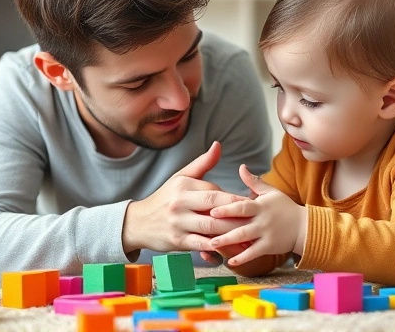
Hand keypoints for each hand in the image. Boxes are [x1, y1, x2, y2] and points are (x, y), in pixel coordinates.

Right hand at [122, 142, 248, 253]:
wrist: (138, 222)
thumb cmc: (165, 198)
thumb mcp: (180, 177)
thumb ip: (202, 163)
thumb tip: (218, 145)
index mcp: (183, 185)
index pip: (214, 190)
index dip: (234, 198)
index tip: (251, 203)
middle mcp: (180, 202)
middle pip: (214, 206)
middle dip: (236, 213)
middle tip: (256, 217)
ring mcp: (178, 222)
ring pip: (210, 227)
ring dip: (231, 231)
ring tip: (248, 234)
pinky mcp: (177, 241)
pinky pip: (200, 244)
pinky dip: (216, 248)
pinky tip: (229, 249)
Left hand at [209, 164, 306, 265]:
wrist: (304, 226)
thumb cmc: (284, 207)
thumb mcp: (271, 192)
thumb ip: (254, 181)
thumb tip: (241, 167)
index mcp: (260, 206)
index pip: (242, 207)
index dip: (227, 209)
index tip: (212, 210)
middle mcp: (262, 220)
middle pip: (240, 224)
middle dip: (223, 228)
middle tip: (205, 229)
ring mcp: (265, 235)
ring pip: (244, 240)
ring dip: (228, 243)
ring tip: (212, 244)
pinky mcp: (268, 247)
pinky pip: (253, 253)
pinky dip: (242, 258)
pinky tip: (229, 261)